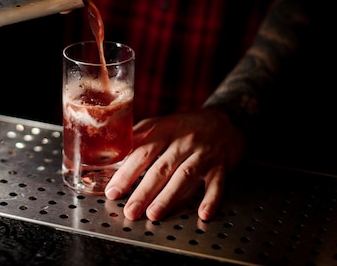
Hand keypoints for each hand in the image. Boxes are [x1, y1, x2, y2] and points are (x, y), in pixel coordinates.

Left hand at [104, 108, 244, 220]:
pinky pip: (217, 184)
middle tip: (130, 210)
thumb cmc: (185, 127)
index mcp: (165, 129)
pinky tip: (203, 213)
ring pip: (184, 176)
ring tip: (153, 214)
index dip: (126, 172)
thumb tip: (112, 157)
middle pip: (161, 167)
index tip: (113, 191)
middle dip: (143, 191)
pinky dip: (211, 199)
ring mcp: (204, 153)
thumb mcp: (161, 124)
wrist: (224, 121)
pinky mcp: (221, 166)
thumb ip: (139, 138)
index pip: (142, 152)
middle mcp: (184, 140)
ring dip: (168, 197)